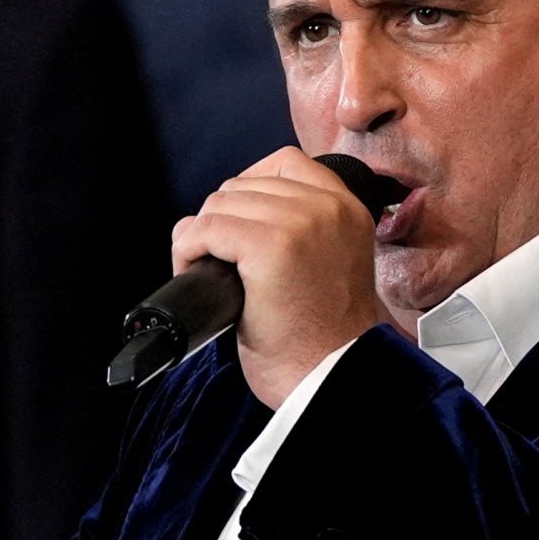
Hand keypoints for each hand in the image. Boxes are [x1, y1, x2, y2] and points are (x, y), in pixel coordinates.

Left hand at [173, 149, 384, 407]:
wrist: (333, 377)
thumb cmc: (324, 337)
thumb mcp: (332, 262)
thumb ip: (305, 227)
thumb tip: (232, 207)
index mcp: (349, 209)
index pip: (286, 162)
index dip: (250, 189)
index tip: (241, 226)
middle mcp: (329, 209)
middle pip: (244, 184)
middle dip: (222, 220)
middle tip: (222, 262)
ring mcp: (301, 225)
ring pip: (220, 203)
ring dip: (202, 236)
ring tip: (212, 271)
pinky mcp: (270, 247)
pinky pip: (206, 228)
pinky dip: (189, 250)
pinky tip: (198, 273)